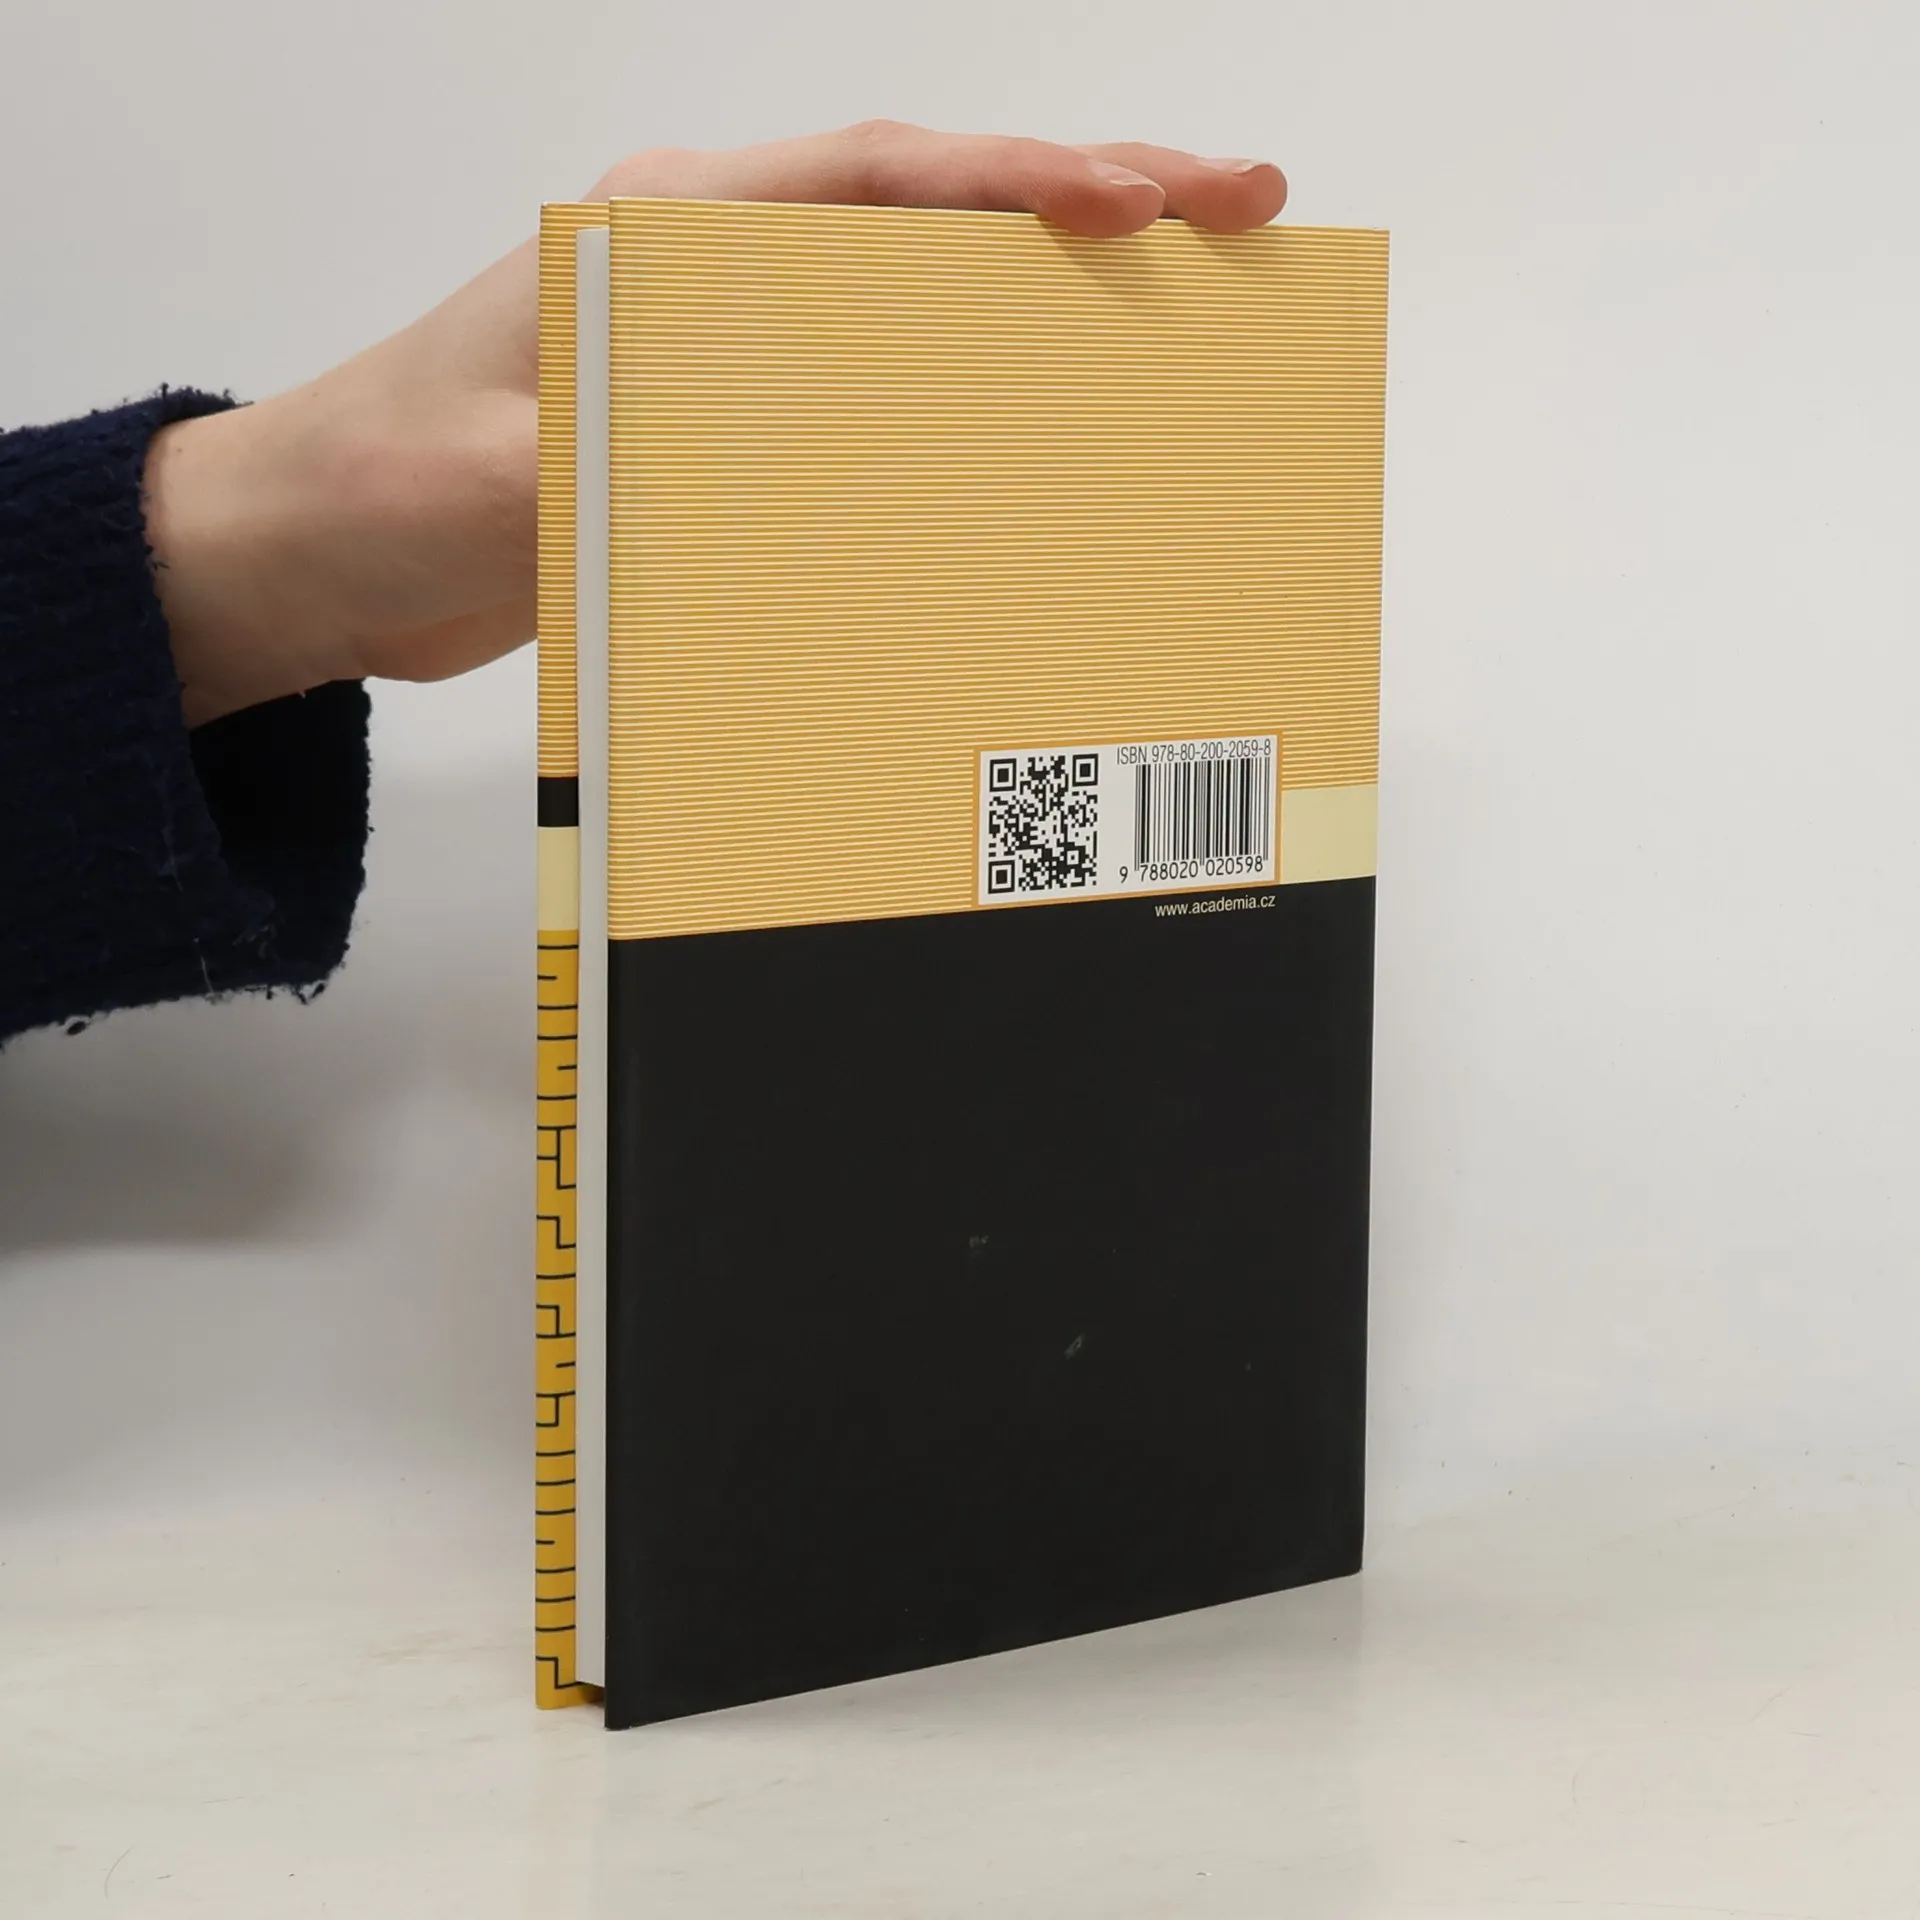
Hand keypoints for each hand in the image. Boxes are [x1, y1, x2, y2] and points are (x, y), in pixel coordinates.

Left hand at [145, 122, 1286, 725]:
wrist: (309, 554)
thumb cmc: (367, 488)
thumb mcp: (479, 474)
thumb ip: (596, 452)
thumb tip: (732, 462)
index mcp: (661, 233)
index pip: (872, 179)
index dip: (1015, 181)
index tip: (1139, 199)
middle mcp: (711, 271)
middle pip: (932, 213)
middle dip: (1089, 203)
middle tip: (1238, 213)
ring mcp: (726, 349)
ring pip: (922, 295)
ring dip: (1052, 296)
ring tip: (1192, 304)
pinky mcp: (725, 432)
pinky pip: (880, 394)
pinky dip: (975, 392)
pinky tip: (1051, 422)